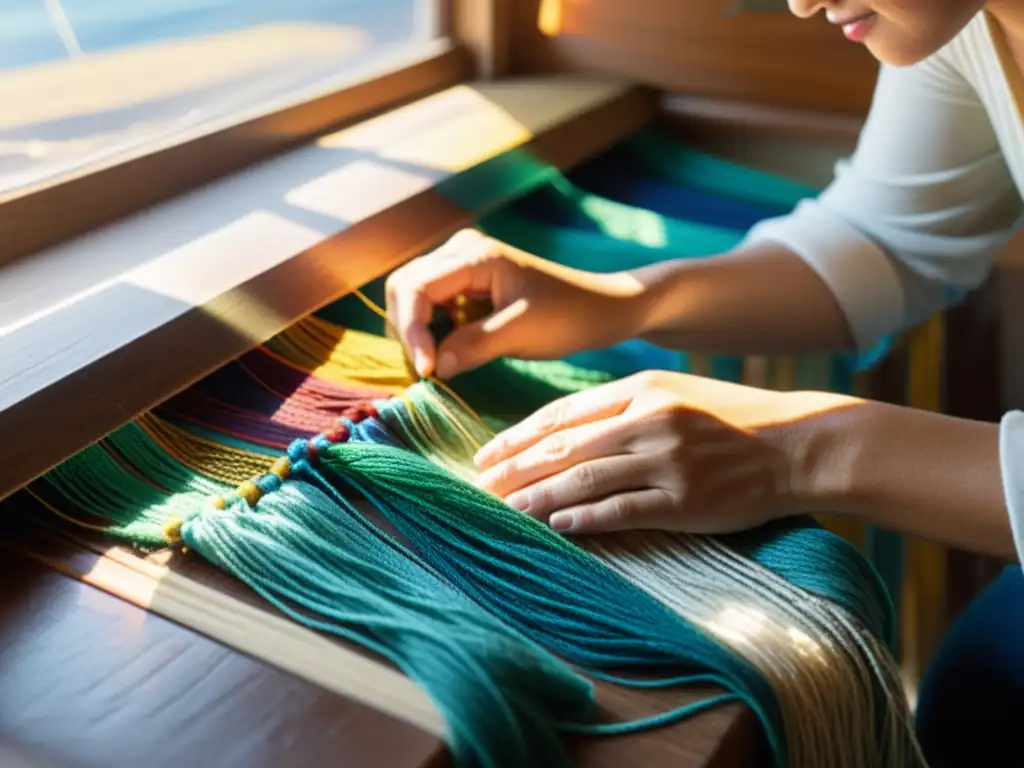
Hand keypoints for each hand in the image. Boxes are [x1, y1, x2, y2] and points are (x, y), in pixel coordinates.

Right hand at [385, 228, 645, 377]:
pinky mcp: (465, 285)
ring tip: (436, 367)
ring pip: (411, 298)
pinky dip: (430, 334)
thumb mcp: (522, 332)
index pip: (416, 288)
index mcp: (474, 255)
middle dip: (407, 331)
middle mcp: (460, 251)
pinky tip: (447, 356)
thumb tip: (434, 368)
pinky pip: (430, 307)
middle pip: (402, 288)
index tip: (427, 371)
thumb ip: (474, 345)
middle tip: (427, 371)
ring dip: (416, 334)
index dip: (413, 331)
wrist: (602, 308)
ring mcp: (460, 265)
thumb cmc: (569, 315)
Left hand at [473, 370, 849, 535]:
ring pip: (584, 478)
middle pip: (564, 446)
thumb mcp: (677, 394)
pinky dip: (585, 518)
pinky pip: (622, 510)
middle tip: (480, 486)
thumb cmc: (733, 420)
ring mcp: (668, 460)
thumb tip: (565, 433)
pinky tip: (557, 525)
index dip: (519, 435)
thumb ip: (625, 407)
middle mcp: (650, 420)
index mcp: (643, 390)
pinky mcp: (686, 500)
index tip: (488, 453)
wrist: (800, 444)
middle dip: (515, 468)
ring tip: (504, 510)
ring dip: (537, 496)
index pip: (564, 413)